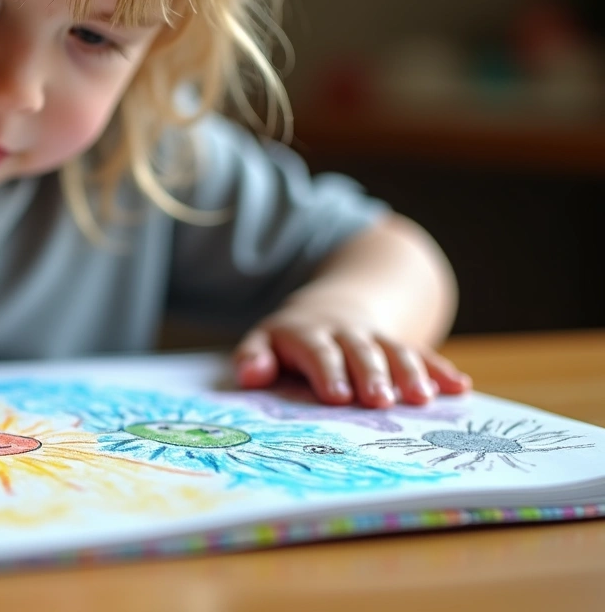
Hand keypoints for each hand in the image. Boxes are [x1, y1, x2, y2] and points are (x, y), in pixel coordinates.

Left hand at [232, 310, 471, 407]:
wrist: (332, 306)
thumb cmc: (290, 340)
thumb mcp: (264, 340)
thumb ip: (253, 357)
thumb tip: (250, 374)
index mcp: (307, 333)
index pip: (318, 352)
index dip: (328, 372)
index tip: (337, 396)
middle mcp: (345, 332)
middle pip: (360, 351)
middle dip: (371, 375)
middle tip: (379, 402)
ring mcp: (375, 336)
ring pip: (394, 350)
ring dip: (409, 373)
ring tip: (422, 399)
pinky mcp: (399, 343)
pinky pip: (422, 353)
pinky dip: (440, 369)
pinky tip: (458, 387)